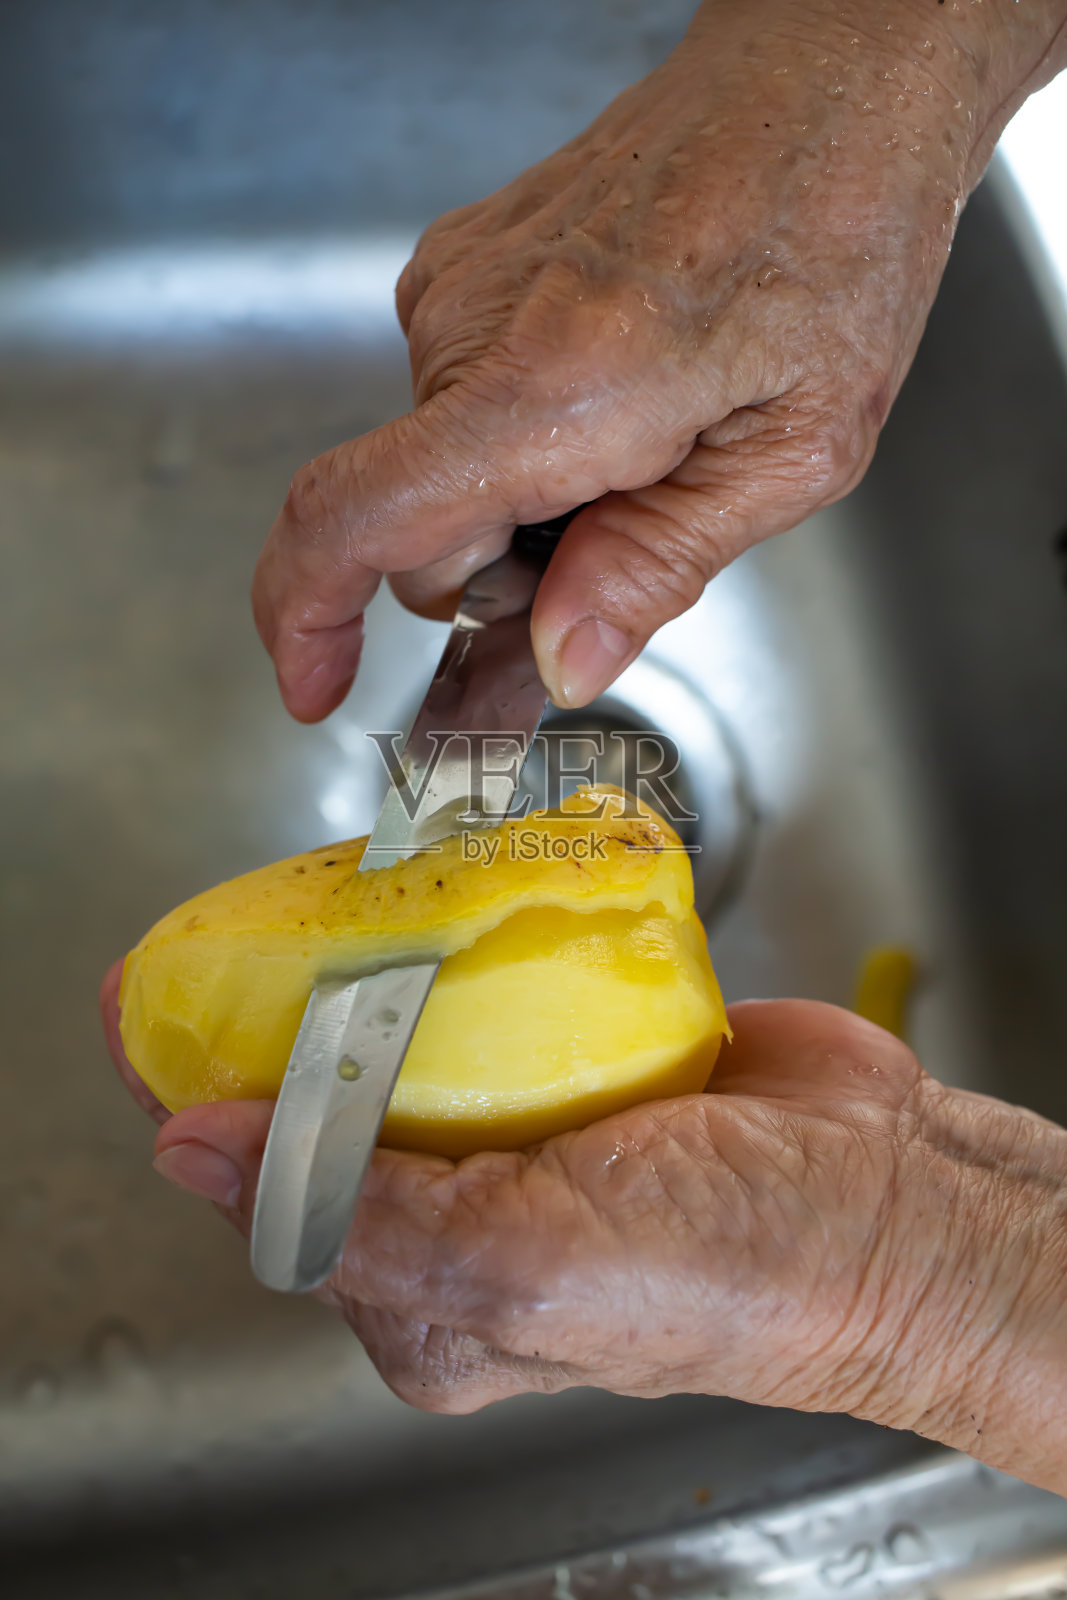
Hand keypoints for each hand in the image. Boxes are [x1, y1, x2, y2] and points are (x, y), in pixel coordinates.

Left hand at [101, 962, 1066, 1494]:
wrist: (895, 1200)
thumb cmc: (734, 1272)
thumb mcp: (520, 1267)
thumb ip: (350, 1211)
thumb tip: (192, 1150)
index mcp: (429, 1297)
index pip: (272, 1191)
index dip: (199, 1099)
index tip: (145, 1010)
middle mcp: (470, 1220)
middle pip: (331, 1106)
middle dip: (275, 1022)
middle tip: (237, 930)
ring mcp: (532, 1130)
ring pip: (412, 1036)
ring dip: (369, 968)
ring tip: (326, 897)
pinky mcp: (591, 1056)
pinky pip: (498, 990)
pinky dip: (464, 941)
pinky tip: (437, 898)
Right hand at [251, 0, 1066, 720]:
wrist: (823, 77)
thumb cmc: (835, 235)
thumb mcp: (794, 449)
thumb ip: (658, 564)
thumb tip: (560, 660)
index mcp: (552, 388)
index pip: (353, 517)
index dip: (307, 618)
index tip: (315, 685)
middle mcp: (474, 329)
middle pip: (416, 530)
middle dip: (500, 579)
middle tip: (623, 554)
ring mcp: (460, 285)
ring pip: (442, 473)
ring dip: (522, 505)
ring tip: (650, 448)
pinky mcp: (468, 262)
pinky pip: (459, 403)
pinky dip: (521, 439)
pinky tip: (620, 399)